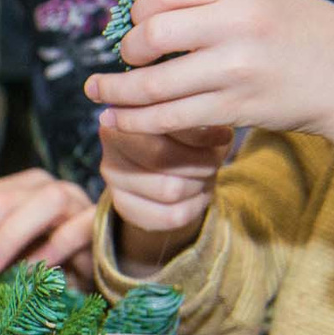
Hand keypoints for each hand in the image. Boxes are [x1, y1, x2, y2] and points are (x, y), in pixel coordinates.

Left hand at [0, 169, 95, 284]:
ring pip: (40, 204)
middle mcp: (42, 186)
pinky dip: (53, 248)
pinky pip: (76, 228)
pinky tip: (32, 271)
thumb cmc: (42, 259)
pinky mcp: (97, 221)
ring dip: (6, 237)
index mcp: (14, 188)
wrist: (96, 263)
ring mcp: (73, 200)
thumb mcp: (2, 255)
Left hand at [88, 0, 333, 182]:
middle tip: (124, 60)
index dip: (137, 10)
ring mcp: (236, 68)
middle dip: (126, 51)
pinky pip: (168, 118)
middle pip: (150, 35)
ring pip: (152, 85)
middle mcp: (238, 23)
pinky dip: (134, 120)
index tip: (133, 25)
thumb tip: (135, 9)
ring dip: (114, 92)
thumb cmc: (289, 29)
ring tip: (96, 92)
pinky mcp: (234, 108)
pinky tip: (116, 117)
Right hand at [96, 112, 231, 266]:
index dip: (199, 134)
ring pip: (170, 190)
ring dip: (199, 184)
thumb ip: (198, 119)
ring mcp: (114, 183)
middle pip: (162, 158)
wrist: (175, 169)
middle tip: (214, 160)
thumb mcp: (196, 120)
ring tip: (204, 175)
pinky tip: (197, 195)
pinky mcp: (125, 209)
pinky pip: (172, 215)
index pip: (161, 126)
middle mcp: (110, 150)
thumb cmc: (190, 138)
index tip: (223, 136)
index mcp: (124, 119)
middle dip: (200, 161)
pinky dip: (196, 206)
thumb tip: (212, 129)